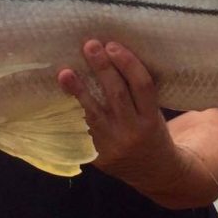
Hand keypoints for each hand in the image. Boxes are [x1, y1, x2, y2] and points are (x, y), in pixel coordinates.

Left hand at [56, 40, 175, 180]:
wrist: (154, 172)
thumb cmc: (154, 133)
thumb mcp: (155, 113)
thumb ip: (139, 92)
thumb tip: (113, 56)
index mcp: (151, 118)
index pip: (142, 86)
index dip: (128, 64)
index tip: (113, 45)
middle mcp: (133, 131)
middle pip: (117, 95)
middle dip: (103, 68)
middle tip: (90, 45)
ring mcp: (113, 145)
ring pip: (94, 113)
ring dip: (79, 91)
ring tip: (65, 72)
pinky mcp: (98, 155)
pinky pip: (84, 130)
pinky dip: (74, 112)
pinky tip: (62, 97)